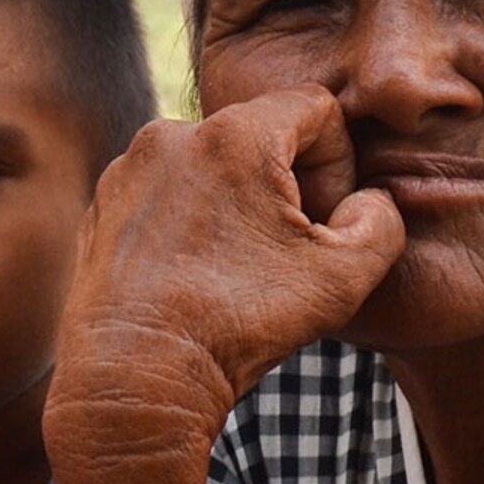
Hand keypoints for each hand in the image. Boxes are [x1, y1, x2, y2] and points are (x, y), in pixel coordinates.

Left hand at [46, 89, 406, 469]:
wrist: (137, 375)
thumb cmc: (242, 322)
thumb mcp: (346, 276)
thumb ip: (381, 220)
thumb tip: (369, 202)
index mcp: (235, 135)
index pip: (316, 108)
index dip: (339, 162)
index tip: (326, 220)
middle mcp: (172, 135)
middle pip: (260, 135)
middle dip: (288, 182)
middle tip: (290, 249)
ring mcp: (128, 169)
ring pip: (211, 165)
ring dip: (239, 203)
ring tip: (241, 269)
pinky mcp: (102, 205)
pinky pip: (166, 194)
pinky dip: (191, 223)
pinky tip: (197, 278)